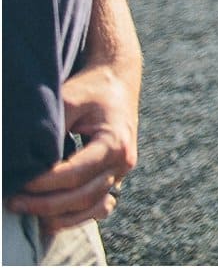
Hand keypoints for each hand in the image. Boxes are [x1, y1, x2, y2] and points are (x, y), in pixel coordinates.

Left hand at [8, 64, 138, 234]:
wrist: (117, 80)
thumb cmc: (90, 89)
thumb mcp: (67, 101)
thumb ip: (50, 131)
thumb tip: (22, 161)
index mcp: (115, 142)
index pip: (76, 174)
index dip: (44, 184)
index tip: (19, 184)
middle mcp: (123, 161)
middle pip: (84, 196)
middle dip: (46, 204)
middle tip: (14, 202)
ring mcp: (122, 171)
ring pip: (92, 207)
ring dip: (59, 216)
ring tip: (29, 213)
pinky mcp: (116, 175)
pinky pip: (99, 206)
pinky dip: (77, 216)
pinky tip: (52, 218)